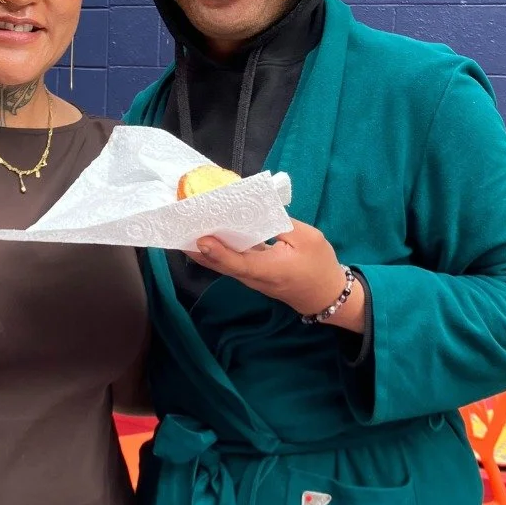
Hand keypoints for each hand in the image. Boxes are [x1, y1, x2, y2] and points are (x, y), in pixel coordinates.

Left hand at [189, 219, 363, 330]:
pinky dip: (217, 248)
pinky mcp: (251, 273)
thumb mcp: (308, 239)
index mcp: (270, 270)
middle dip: (198, 248)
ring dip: (203, 248)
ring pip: (222, 264)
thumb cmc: (319, 266)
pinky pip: (230, 261)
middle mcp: (254, 277)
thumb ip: (283, 224)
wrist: (326, 294)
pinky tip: (208, 232)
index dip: (219, 253)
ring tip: (186, 226)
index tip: (202, 240)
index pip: (240, 264)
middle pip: (221, 265)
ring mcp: (251, 278)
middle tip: (179, 226)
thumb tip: (258, 209)